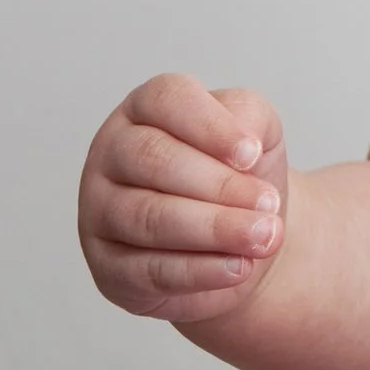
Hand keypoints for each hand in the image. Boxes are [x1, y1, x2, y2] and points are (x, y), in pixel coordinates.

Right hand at [78, 72, 289, 322]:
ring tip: (264, 237)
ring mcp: (100, 212)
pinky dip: (200, 270)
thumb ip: (252, 119)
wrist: (244, 237)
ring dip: (214, 229)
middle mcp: (111, 155)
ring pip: (149, 217)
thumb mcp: (259, 131)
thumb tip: (244, 142)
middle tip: (269, 204)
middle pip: (154, 159)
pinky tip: (238, 267)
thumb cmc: (242, 173)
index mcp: (145, 109)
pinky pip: (149, 269)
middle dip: (219, 185)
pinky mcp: (108, 267)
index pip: (166, 99)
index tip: (253, 153)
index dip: (210, 126)